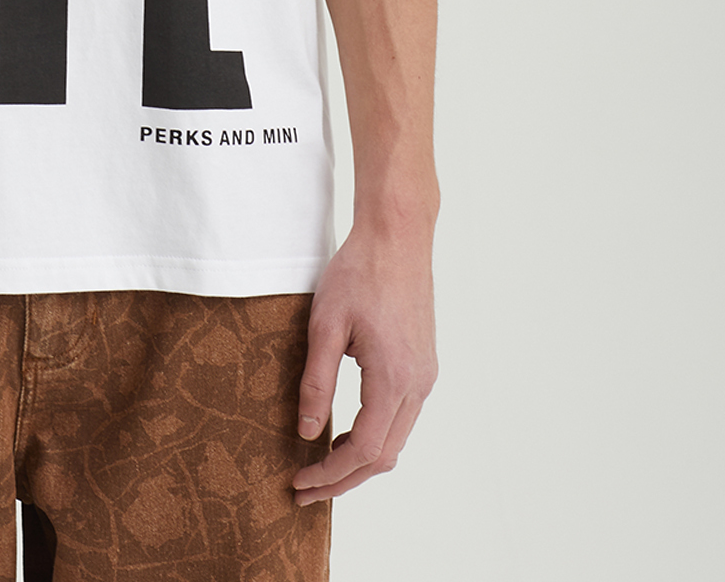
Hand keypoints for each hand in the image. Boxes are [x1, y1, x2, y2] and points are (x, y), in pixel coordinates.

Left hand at [292, 223, 437, 503]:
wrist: (397, 235)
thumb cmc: (358, 272)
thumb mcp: (325, 325)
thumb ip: (316, 382)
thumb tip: (305, 431)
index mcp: (394, 378)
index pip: (365, 452)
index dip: (331, 474)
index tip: (299, 483)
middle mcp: (417, 385)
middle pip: (384, 456)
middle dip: (344, 479)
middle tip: (304, 489)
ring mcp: (425, 376)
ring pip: (396, 439)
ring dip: (360, 460)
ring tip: (320, 465)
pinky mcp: (423, 364)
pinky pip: (401, 417)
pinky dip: (374, 435)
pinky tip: (345, 432)